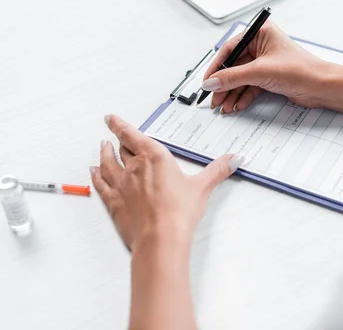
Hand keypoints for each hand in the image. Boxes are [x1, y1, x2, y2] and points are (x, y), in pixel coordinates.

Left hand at [90, 114, 243, 250]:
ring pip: (107, 164)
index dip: (120, 125)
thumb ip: (218, 170)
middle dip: (117, 140)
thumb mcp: (203, 187)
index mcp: (155, 158)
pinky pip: (101, 184)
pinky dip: (96, 176)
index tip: (111, 118)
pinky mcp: (114, 203)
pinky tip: (93, 172)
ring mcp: (121, 185)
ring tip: (101, 147)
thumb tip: (234, 158)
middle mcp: (134, 168)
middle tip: (113, 134)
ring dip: (104, 154)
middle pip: (121, 149)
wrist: (160, 238)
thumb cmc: (179, 212)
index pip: (132, 135)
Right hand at [202, 21, 337, 113]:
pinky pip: (250, 86)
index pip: (230, 49)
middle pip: (234, 66)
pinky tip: (236, 106)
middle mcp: (262, 46)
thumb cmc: (301, 70)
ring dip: (232, 93)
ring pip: (241, 78)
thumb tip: (211, 82)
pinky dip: (243, 96)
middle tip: (214, 98)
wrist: (322, 87)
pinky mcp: (270, 77)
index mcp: (260, 34)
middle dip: (224, 84)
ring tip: (223, 106)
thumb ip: (232, 77)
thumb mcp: (260, 72)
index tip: (206, 81)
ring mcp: (266, 63)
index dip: (216, 67)